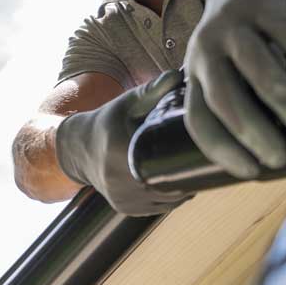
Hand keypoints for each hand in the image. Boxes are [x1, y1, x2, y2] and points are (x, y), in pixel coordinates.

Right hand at [55, 71, 192, 215]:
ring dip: (184, 186)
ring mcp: (122, 199)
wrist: (77, 149)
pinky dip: (172, 196)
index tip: (203, 151)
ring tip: (195, 168)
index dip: (188, 161)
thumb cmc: (108, 121)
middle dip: (191, 173)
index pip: (166, 164)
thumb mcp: (127, 103)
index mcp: (120, 152)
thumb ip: (153, 90)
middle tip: (208, 158)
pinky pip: (159, 207)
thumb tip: (179, 75)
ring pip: (168, 199)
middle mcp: (118, 181)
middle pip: (171, 184)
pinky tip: (179, 181)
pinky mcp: (125, 209)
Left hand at [184, 0, 285, 178]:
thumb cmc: (244, 41)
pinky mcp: (259, 4)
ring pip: (253, 62)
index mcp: (196, 76)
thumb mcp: (231, 70)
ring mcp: (231, 25)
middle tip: (279, 156)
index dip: (222, 149)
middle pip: (223, 95)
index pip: (199, 119)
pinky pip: (283, 29)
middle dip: (251, 131)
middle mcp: (205, 51)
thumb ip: (251, 100)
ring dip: (279, 96)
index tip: (251, 171)